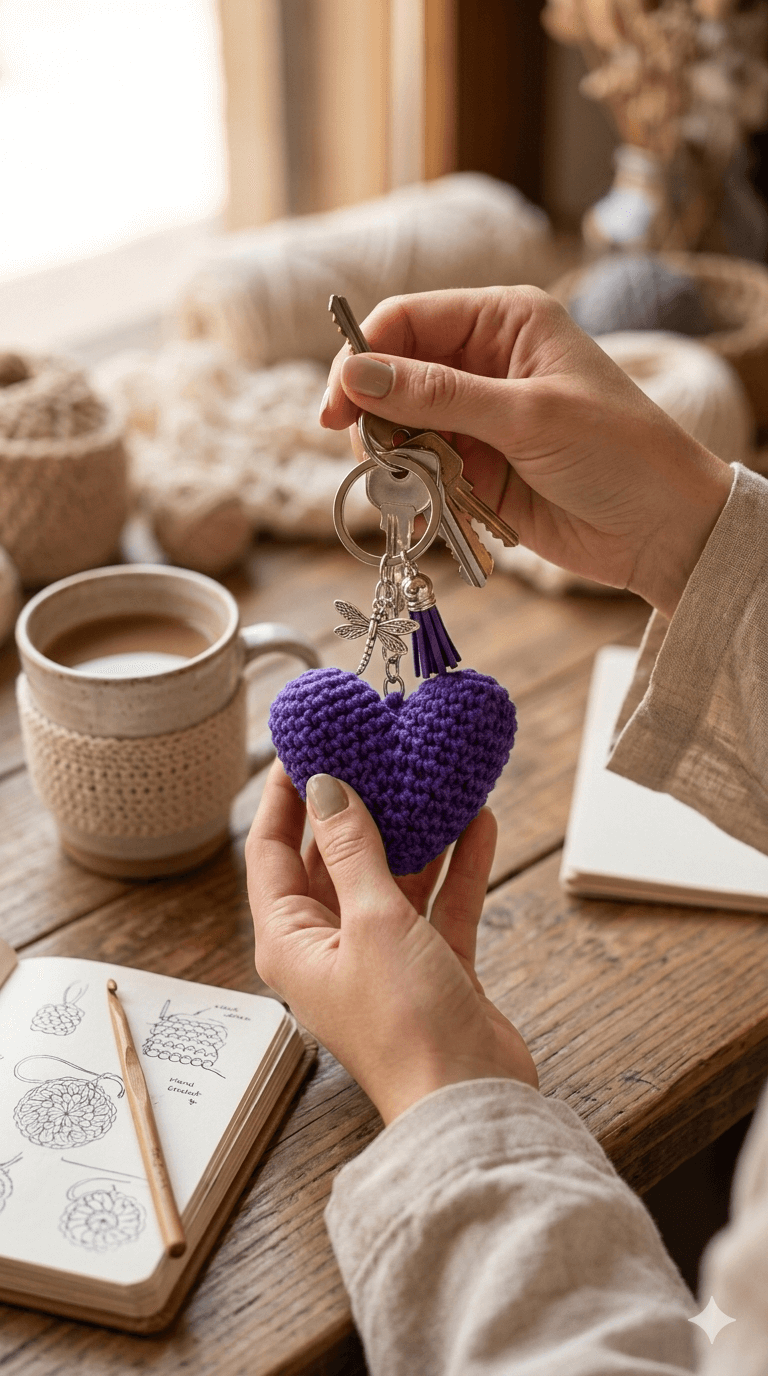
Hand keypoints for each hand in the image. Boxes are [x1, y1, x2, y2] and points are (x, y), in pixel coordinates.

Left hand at [246, 763, 536, 1124]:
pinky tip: (477, 819)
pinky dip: (456, 864)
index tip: (304, 746)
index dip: (285, 798)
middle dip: (356, 806)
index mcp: (291, 941)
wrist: (471, 1100)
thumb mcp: (372, 920)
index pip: (271, 854)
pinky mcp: (431, 966)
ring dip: (414, 831)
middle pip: (334, 860)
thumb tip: (325, 788)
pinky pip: (439, 901)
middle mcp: (330, 947)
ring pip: (392, 876)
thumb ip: (352, 849)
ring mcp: (382, 957)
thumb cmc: (407, 1024)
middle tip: (374, 750)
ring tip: (429, 775)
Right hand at [320, 287, 732, 617]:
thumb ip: (437, 396)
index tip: (336, 411)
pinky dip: (413, 497)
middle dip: (376, 419)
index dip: (362, 359)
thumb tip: (355, 374)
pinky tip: (421, 519)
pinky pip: (422, 475)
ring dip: (393, 465)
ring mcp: (479, 419)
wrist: (663, 530)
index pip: (407, 321)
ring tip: (404, 498)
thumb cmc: (619, 453)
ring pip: (402, 431)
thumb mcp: (527, 416)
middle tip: (374, 462)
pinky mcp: (477, 469)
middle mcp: (487, 362)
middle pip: (394, 377)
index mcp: (505, 321)